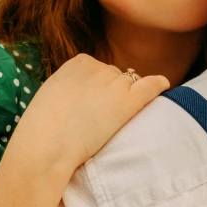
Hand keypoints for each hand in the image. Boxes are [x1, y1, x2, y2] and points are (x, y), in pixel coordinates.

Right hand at [3, 54, 169, 189]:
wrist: (45, 146)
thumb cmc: (42, 127)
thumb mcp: (53, 91)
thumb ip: (72, 84)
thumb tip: (87, 90)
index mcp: (79, 61)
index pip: (98, 69)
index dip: (95, 89)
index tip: (87, 106)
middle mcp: (99, 67)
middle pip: (115, 77)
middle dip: (110, 94)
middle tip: (95, 119)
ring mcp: (115, 83)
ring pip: (129, 86)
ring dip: (124, 100)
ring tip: (108, 122)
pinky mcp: (127, 102)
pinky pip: (151, 87)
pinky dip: (158, 85)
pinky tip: (164, 86)